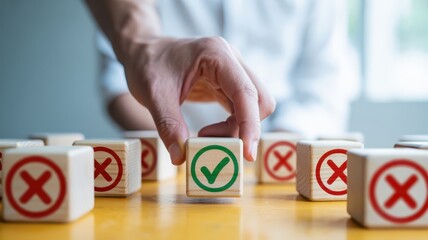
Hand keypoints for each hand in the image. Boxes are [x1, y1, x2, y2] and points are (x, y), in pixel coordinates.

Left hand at [122, 36, 275, 164]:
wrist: (144, 52)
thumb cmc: (147, 66)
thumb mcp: (153, 95)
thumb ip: (168, 125)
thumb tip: (181, 157)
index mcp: (216, 54)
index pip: (245, 92)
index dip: (250, 124)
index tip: (247, 154)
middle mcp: (231, 60)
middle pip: (259, 100)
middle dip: (244, 128)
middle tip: (214, 145)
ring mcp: (232, 72)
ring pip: (253, 107)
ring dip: (236, 129)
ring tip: (204, 136)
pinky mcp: (228, 84)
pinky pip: (242, 110)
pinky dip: (231, 126)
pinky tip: (208, 132)